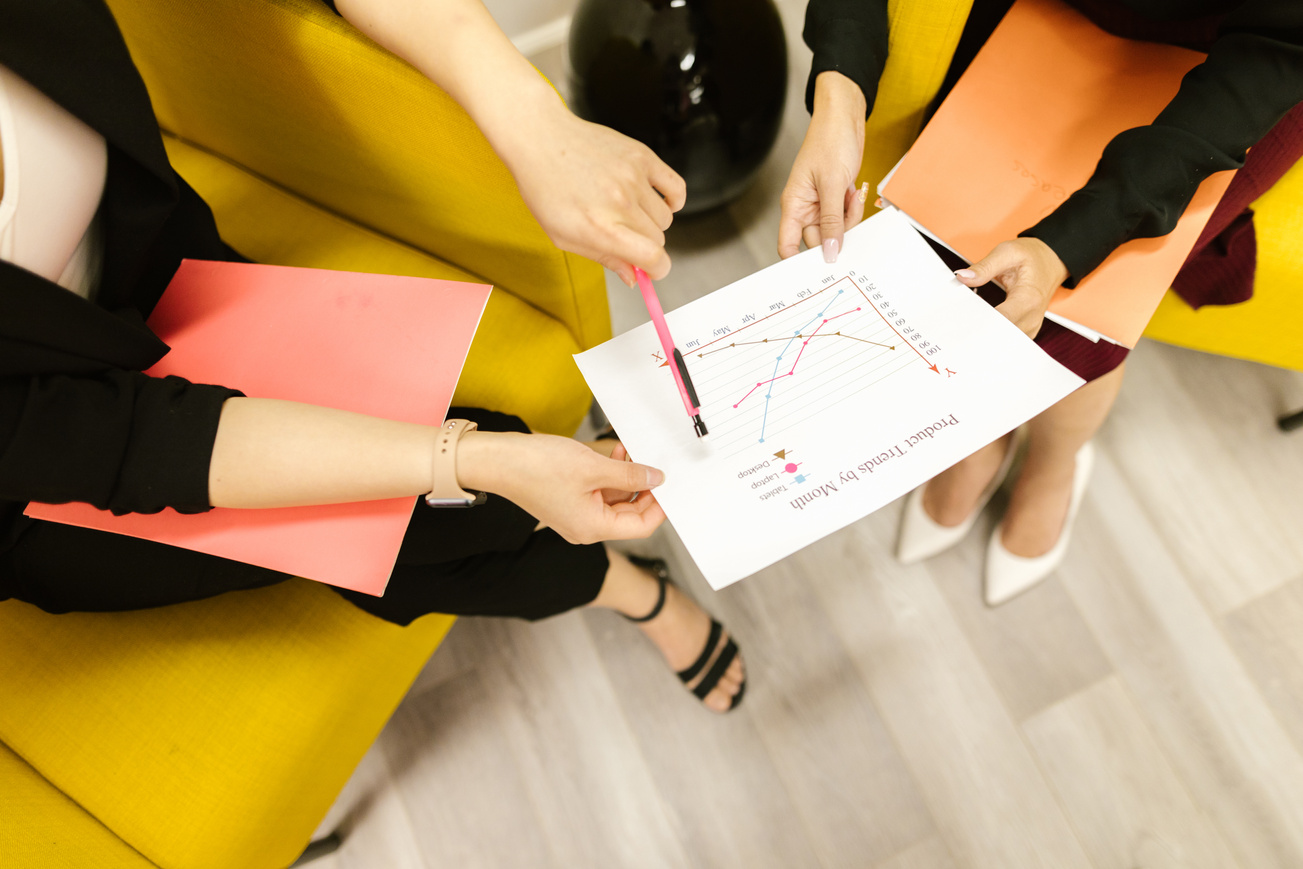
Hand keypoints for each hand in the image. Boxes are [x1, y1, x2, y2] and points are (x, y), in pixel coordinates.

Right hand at [458, 431, 666, 543]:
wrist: (497, 460)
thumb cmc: (537, 467)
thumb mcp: (594, 467)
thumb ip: (629, 475)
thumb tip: (656, 479)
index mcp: (593, 528)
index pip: (642, 526)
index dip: (660, 504)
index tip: (669, 482)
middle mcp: (586, 527)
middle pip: (629, 513)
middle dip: (643, 486)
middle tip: (650, 460)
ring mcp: (576, 514)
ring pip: (614, 499)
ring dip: (625, 476)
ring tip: (629, 451)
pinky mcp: (568, 500)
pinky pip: (598, 492)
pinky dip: (609, 475)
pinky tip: (613, 454)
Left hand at [499, 101, 686, 286]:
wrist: (541, 139)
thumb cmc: (546, 188)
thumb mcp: (564, 236)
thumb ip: (604, 258)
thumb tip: (634, 278)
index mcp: (600, 228)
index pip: (653, 258)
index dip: (656, 269)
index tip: (651, 269)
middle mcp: (620, 203)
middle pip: (658, 240)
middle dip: (644, 244)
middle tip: (623, 233)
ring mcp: (633, 177)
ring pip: (665, 217)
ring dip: (651, 221)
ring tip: (627, 211)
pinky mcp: (642, 156)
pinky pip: (677, 187)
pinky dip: (674, 200)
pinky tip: (658, 201)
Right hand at [778, 71, 867, 262]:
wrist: (844, 118)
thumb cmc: (830, 141)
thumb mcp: (833, 185)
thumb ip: (831, 221)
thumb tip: (829, 251)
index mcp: (794, 204)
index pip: (787, 244)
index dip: (798, 261)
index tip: (816, 268)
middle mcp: (805, 207)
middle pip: (818, 239)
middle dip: (837, 231)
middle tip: (848, 213)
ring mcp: (821, 203)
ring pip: (835, 230)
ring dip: (849, 218)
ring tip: (853, 194)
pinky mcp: (835, 197)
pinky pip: (845, 216)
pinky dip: (853, 208)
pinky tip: (855, 190)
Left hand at [955, 238, 1068, 337]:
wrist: (1052, 262)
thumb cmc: (1031, 257)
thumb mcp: (1007, 253)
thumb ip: (984, 267)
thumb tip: (962, 277)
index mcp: (1028, 299)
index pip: (1001, 321)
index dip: (979, 323)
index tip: (960, 321)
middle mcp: (1031, 318)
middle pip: (1000, 335)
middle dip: (978, 331)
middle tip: (958, 324)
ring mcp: (1030, 327)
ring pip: (1003, 341)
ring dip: (984, 334)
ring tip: (968, 323)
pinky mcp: (1026, 331)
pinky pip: (1007, 339)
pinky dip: (992, 334)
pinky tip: (980, 325)